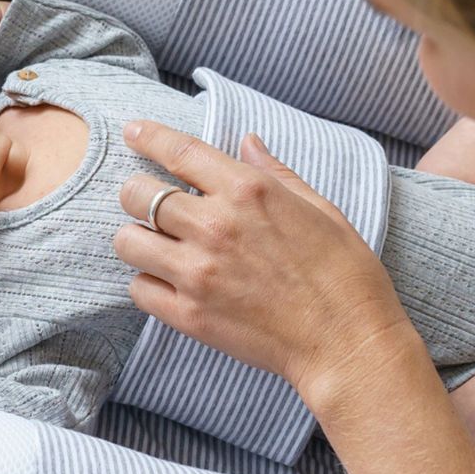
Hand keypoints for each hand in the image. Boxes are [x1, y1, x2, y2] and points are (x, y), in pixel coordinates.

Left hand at [112, 121, 416, 412]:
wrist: (347, 343)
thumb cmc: (344, 274)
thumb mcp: (319, 209)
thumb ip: (274, 173)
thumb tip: (247, 141)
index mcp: (247, 191)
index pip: (178, 151)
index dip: (148, 135)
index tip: (133, 130)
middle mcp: (214, 225)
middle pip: (137, 193)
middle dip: (138, 192)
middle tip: (149, 203)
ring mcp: (197, 272)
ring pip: (127, 239)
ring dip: (136, 238)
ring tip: (155, 245)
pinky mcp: (189, 314)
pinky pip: (138, 288)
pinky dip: (147, 283)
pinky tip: (166, 283)